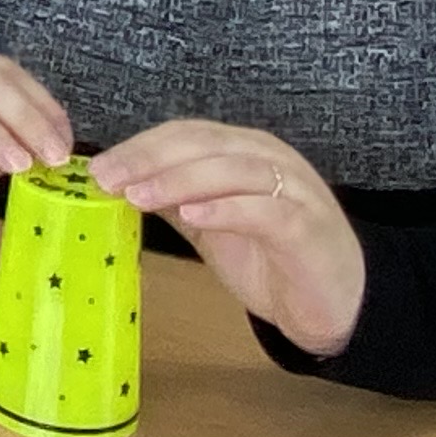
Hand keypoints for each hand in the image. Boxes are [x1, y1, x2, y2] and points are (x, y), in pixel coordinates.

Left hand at [92, 120, 367, 358]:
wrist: (336, 302)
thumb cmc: (272, 258)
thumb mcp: (211, 226)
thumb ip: (174, 201)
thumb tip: (119, 186)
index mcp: (243, 152)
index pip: (186, 134)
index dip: (141, 147)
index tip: (98, 168)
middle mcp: (269, 160)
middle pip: (204, 144)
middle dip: (150, 159)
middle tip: (107, 178)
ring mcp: (292, 191)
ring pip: (232, 170)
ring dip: (180, 180)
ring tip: (138, 196)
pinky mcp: (307, 227)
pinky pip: (265, 210)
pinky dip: (227, 209)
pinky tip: (193, 216)